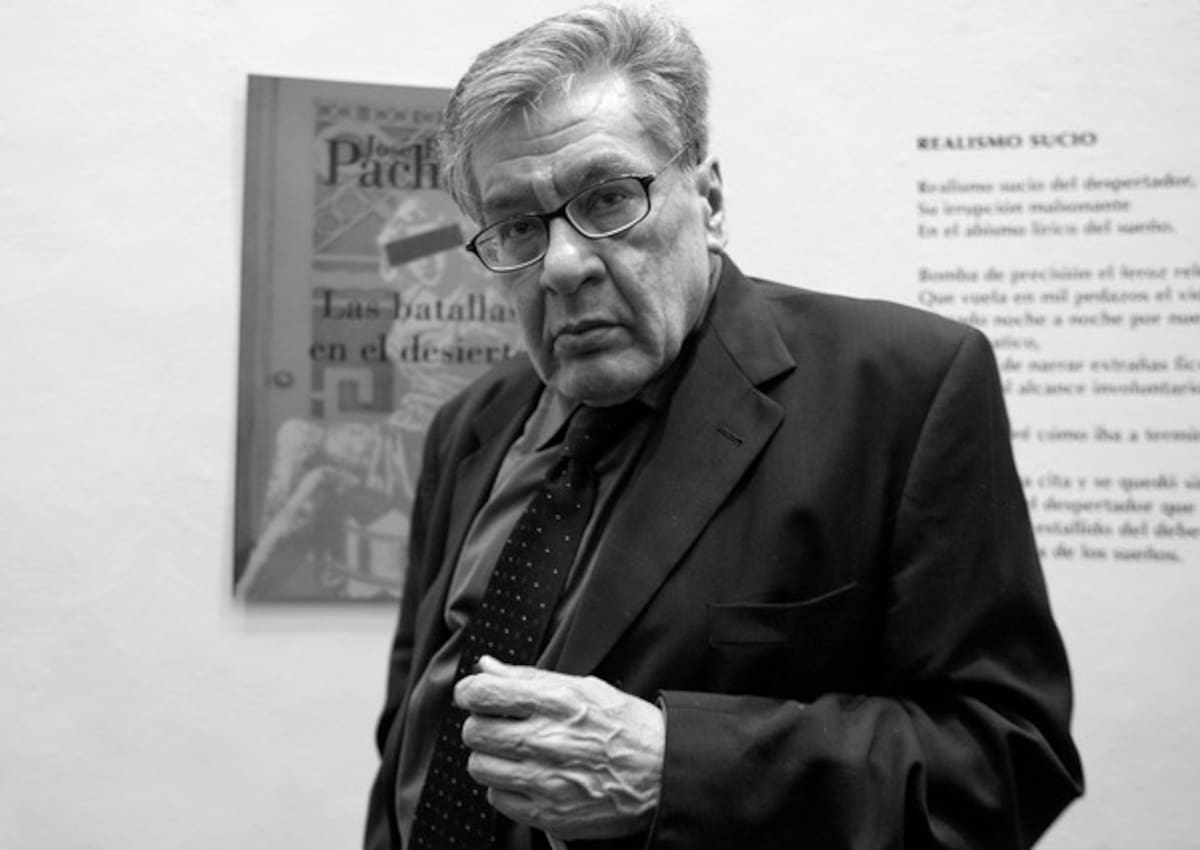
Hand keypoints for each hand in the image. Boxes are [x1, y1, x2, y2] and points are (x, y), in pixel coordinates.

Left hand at [455, 656, 663, 841]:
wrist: (664, 775)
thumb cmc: (629, 728)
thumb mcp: (584, 687)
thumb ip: (529, 677)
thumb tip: (487, 667)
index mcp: (556, 702)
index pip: (482, 693)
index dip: (469, 692)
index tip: (474, 696)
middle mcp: (546, 740)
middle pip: (475, 731)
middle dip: (481, 725)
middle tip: (499, 725)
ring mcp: (545, 779)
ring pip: (480, 767)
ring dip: (490, 758)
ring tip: (513, 753)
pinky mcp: (547, 812)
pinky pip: (497, 798)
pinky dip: (505, 787)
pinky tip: (526, 777)